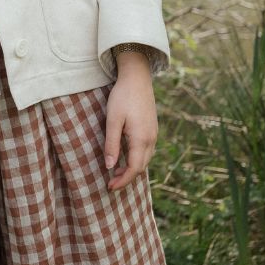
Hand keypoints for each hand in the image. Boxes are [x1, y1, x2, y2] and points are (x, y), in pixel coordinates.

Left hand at [104, 53, 157, 190]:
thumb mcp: (112, 120)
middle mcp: (151, 139)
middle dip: (127, 178)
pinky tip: (126, 157)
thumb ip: (112, 144)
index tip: (110, 187)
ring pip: (145, 159)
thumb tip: (110, 167)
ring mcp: (154, 133)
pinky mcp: (152, 128)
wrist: (137, 77)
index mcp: (142, 139)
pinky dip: (137, 159)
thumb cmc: (122, 97)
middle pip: (141, 167)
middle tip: (110, 183)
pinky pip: (147, 151)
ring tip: (116, 172)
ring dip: (132, 169)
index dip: (123, 181)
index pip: (134, 168)